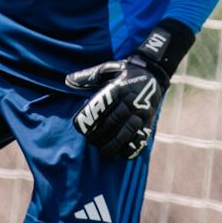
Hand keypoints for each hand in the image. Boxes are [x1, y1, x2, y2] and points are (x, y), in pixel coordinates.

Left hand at [67, 21, 193, 159]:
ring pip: (128, 131)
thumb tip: (68, 80)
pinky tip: (123, 153)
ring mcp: (142, 111)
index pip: (102, 103)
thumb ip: (89, 77)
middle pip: (114, 120)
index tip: (79, 128)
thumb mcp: (107, 69)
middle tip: (90, 141)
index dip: (90, 117)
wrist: (153, 73)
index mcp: (119, 86)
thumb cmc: (124, 72)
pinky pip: (142, 136)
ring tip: (104, 153)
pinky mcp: (149, 119)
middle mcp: (131, 99)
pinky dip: (133, 146)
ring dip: (115, 144)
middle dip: (100, 134)